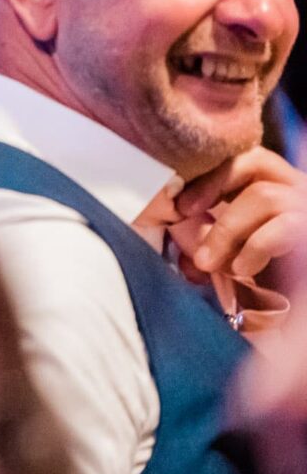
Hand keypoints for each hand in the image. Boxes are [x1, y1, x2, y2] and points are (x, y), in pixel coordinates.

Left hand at [173, 146, 306, 289]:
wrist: (303, 316)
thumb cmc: (269, 282)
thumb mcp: (231, 255)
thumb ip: (207, 242)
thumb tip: (184, 252)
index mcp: (275, 186)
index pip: (242, 157)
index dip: (208, 172)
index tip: (178, 201)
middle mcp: (298, 190)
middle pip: (255, 161)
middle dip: (212, 185)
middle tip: (182, 213)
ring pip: (265, 196)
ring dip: (227, 229)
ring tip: (208, 262)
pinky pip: (286, 226)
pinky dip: (255, 247)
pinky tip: (242, 269)